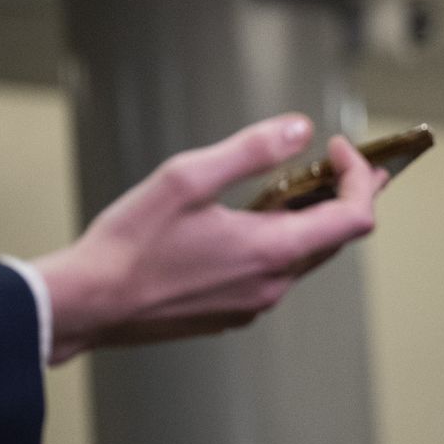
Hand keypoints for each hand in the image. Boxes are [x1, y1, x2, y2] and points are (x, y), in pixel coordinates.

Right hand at [33, 114, 386, 363]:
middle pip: (337, 237)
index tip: (338, 147)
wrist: (83, 306)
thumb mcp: (187, 179)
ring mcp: (252, 304)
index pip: (355, 217)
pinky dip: (281, 241)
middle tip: (341, 161)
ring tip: (301, 184)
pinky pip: (274, 274)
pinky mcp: (230, 313)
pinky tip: (255, 220)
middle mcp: (272, 285)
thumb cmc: (128, 244)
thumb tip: (301, 129)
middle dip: (344, 194)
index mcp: (272, 251)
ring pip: (305, 256)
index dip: (361, 177)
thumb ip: (251, 151)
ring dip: (311, 218)